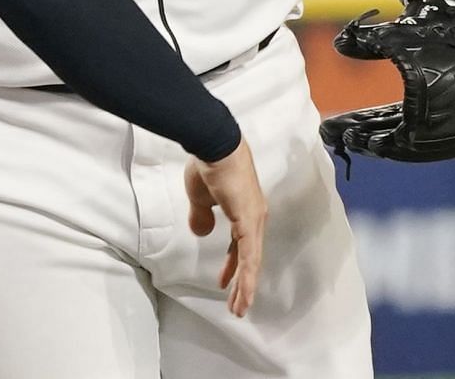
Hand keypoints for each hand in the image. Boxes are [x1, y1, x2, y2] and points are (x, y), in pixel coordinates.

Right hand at [185, 136, 267, 317]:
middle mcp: (255, 217)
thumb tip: (201, 230)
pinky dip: (247, 276)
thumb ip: (202, 216)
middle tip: (236, 305)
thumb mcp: (200, 197)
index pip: (241, 245)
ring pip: (252, 261)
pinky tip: (243, 291)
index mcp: (245, 210)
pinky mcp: (249, 221)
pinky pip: (249, 255)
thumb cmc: (208, 165)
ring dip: (245, 287)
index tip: (225, 282)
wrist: (215, 145)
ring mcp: (255, 219)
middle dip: (242, 284)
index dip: (232, 265)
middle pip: (249, 258)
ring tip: (240, 308)